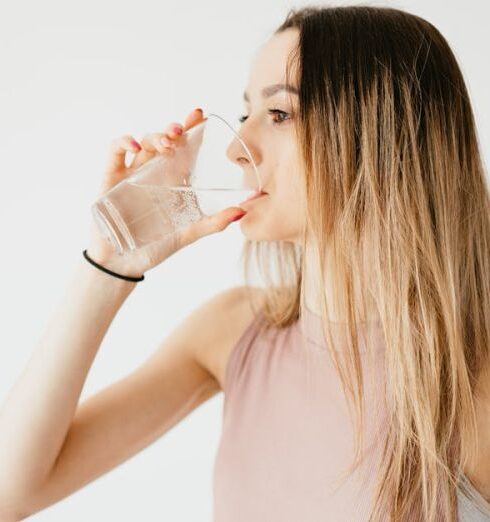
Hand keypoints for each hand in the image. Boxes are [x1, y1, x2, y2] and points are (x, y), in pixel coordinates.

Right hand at [86, 108, 246, 277]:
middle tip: (182, 129)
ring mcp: (132, 173)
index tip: (201, 115)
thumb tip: (242, 212)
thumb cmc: (155, 246)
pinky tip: (135, 148)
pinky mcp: (111, 178)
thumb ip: (213, 223)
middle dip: (174, 129)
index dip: (192, 130)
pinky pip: (114, 152)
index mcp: (174, 181)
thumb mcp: (188, 234)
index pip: (185, 149)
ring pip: (143, 143)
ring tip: (167, 142)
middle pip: (165, 140)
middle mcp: (154, 173)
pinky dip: (123, 143)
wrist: (124, 263)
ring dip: (155, 137)